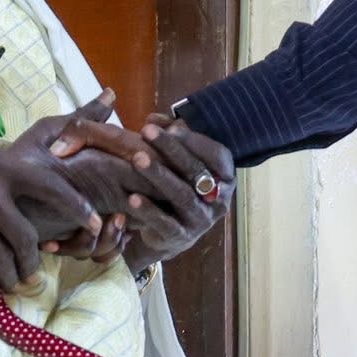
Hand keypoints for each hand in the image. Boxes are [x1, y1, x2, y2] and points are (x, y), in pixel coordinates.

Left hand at [53, 112, 233, 270]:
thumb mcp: (177, 161)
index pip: (218, 155)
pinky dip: (148, 209)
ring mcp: (201, 220)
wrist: (169, 233)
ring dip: (159, 175)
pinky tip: (131, 197)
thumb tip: (154, 119)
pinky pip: (165, 223)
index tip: (171, 126)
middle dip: (171, 149)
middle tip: (147, 131)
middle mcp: (219, 199)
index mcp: (225, 176)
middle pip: (196, 171)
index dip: (195, 140)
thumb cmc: (176, 185)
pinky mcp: (181, 237)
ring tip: (137, 159)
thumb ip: (169, 138)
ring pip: (181, 195)